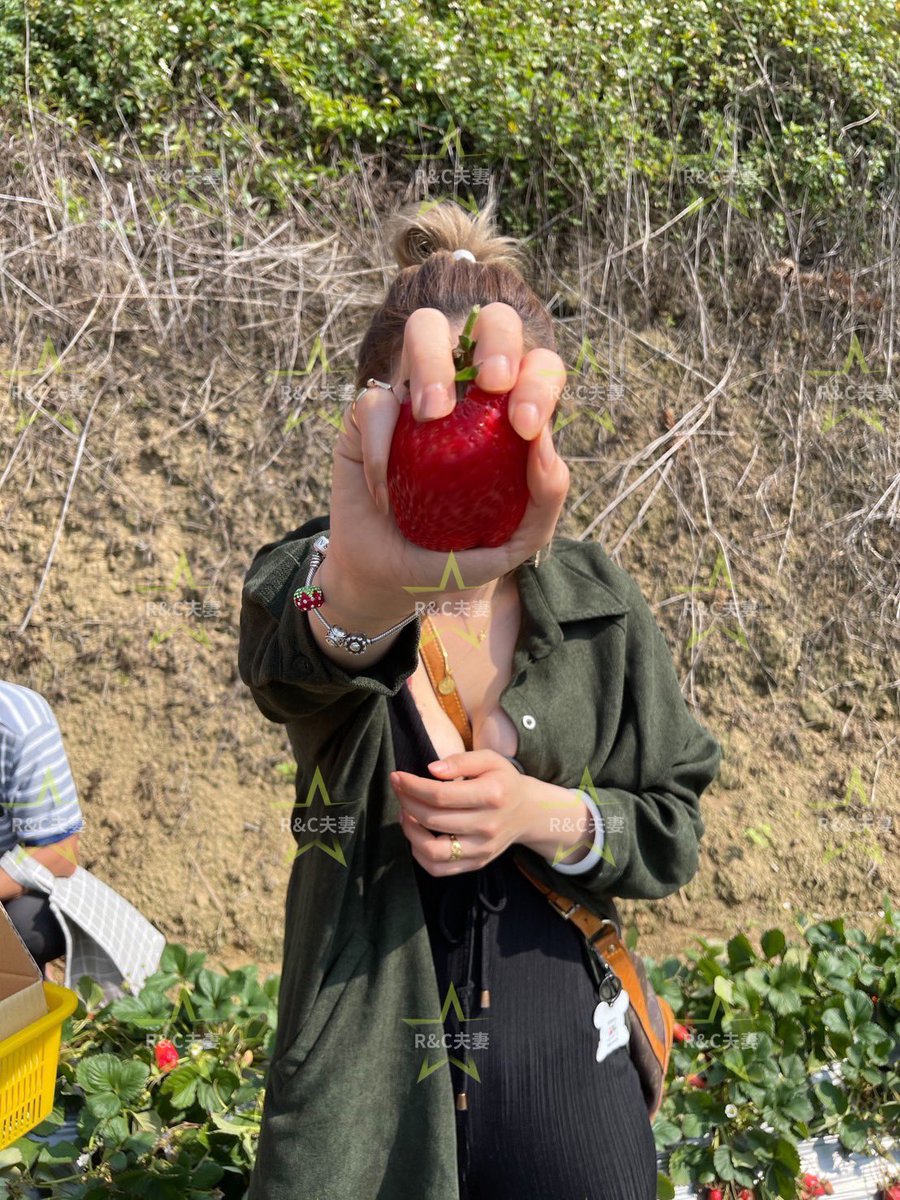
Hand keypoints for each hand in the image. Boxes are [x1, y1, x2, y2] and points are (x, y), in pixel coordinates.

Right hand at [327, 303, 568, 618]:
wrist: (389, 580)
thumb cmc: (455, 555)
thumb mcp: (511, 543)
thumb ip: (543, 502)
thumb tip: (545, 446)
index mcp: (510, 409)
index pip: (537, 367)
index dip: (539, 380)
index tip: (527, 426)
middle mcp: (467, 388)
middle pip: (492, 322)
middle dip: (497, 339)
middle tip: (493, 382)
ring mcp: (414, 393)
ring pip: (425, 329)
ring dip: (433, 361)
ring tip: (433, 414)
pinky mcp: (368, 415)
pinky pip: (375, 402)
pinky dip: (382, 445)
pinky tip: (387, 495)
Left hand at [390, 751, 594, 874]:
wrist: (528, 812)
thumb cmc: (503, 781)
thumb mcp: (489, 759)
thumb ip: (461, 760)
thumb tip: (431, 770)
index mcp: (492, 795)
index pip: (440, 795)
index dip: (412, 786)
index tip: (397, 777)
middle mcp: (487, 825)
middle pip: (433, 820)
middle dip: (407, 803)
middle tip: (399, 790)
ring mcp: (482, 849)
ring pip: (433, 851)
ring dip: (410, 832)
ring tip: (406, 814)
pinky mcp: (477, 863)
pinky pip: (439, 869)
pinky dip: (419, 853)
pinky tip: (417, 834)